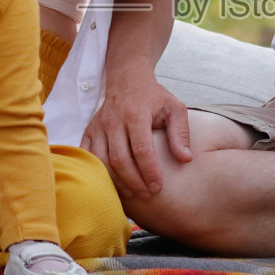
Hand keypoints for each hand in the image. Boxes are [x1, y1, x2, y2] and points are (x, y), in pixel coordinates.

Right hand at [82, 68, 191, 199]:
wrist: (127, 80)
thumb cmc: (154, 98)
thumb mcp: (175, 108)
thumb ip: (181, 133)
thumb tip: (185, 159)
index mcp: (136, 113)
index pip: (141, 148)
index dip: (149, 171)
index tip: (158, 186)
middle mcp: (113, 120)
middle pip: (119, 159)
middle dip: (134, 181)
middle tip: (147, 193)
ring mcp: (98, 126)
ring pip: (102, 161)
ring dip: (116, 181)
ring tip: (133, 193)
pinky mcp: (89, 132)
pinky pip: (89, 158)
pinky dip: (99, 174)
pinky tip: (113, 185)